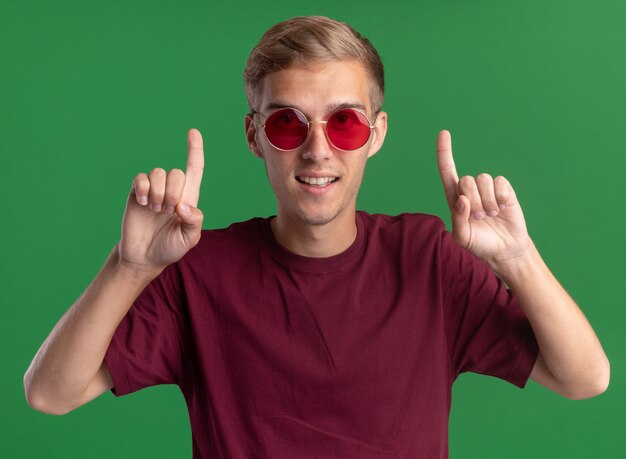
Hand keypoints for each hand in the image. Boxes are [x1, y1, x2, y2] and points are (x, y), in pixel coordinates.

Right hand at [118, 129, 204, 271]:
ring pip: (158, 173)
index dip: (195, 150)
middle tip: (167, 211)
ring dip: (158, 193)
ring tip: (155, 210)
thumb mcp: (189, 238)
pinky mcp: (136, 193)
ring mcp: (153, 191)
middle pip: (176, 173)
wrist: (144, 257)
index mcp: (188, 198)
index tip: (193, 132)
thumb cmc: (170, 247)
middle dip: (173, 192)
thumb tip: (184, 205)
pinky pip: (140, 178)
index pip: (194, 169)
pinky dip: (143, 189)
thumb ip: (194, 221)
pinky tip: (142, 203)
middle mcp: (172, 190)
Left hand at [436, 130, 530, 270]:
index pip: (447, 171)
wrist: (504, 250)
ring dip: (487, 202)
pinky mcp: (504, 190)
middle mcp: (469, 191)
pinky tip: (502, 208)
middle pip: (466, 180)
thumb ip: (458, 219)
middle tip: (480, 218)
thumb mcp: (462, 237)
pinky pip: (500, 182)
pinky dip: (500, 197)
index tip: (443, 132)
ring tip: (491, 215)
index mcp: (455, 199)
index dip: (444, 153)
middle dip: (473, 201)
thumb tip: (461, 199)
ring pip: (483, 180)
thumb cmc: (479, 244)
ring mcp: (487, 189)